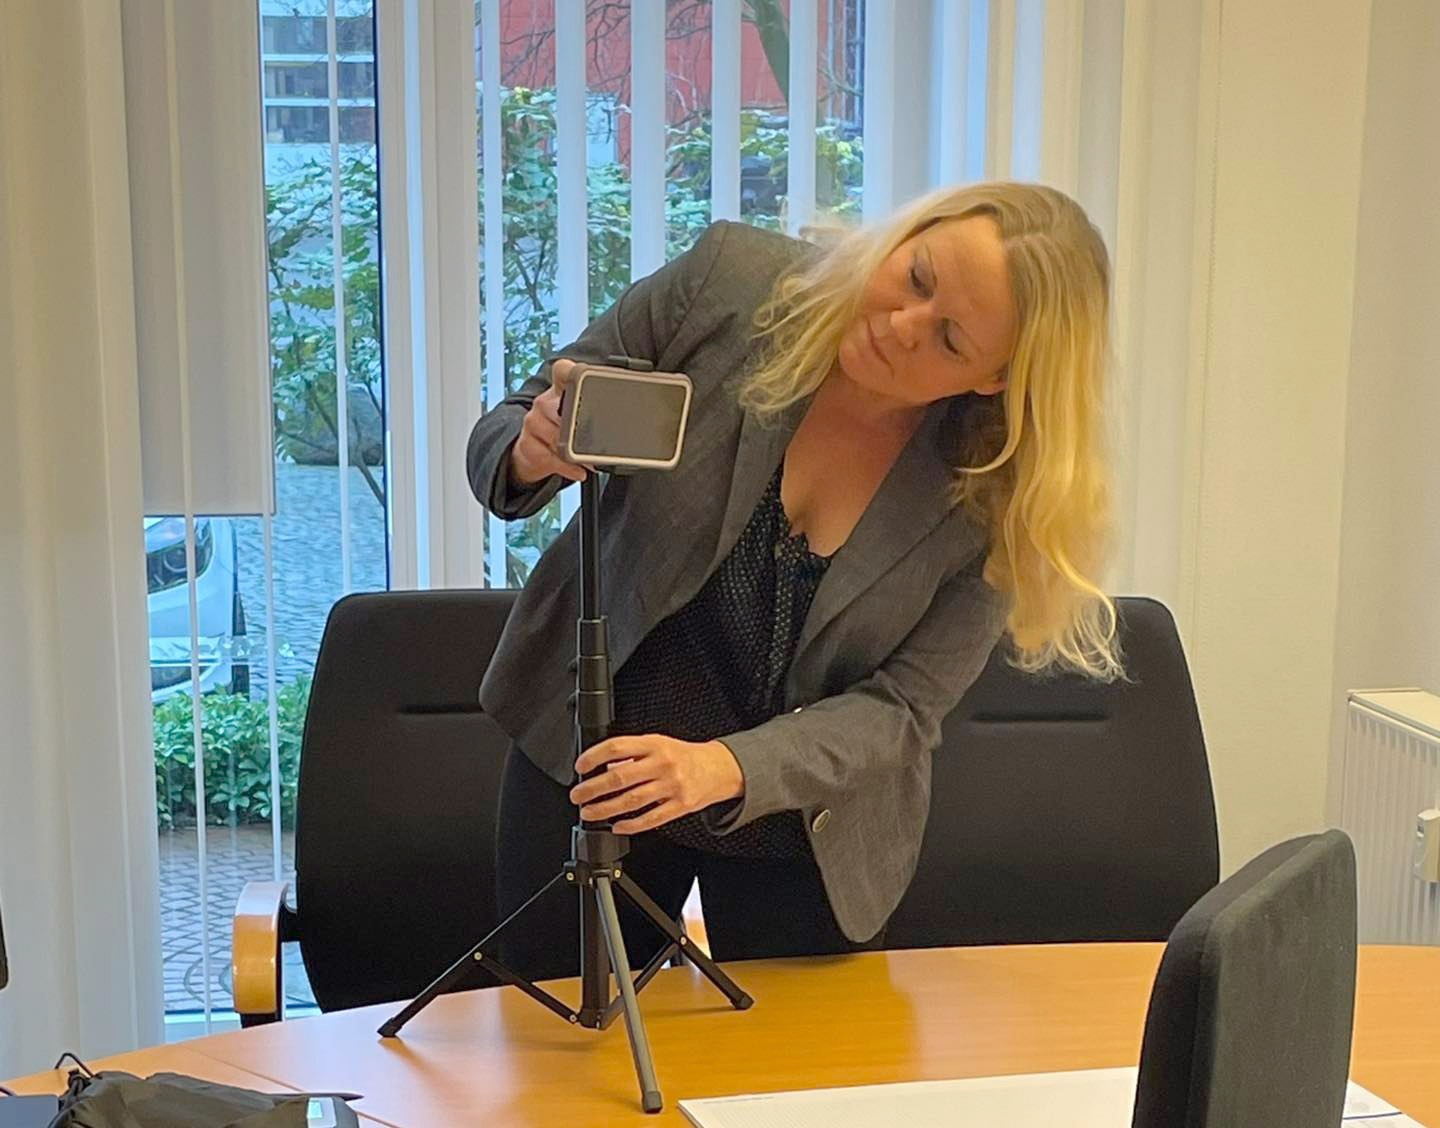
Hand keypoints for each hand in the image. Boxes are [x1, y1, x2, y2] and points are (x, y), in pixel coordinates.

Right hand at [510, 358, 587, 485]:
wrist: (534, 453)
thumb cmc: (563, 431)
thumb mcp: (579, 416)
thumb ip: (597, 409)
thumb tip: (633, 413)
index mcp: (560, 389)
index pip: (562, 370)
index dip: (571, 372)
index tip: (582, 379)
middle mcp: (545, 402)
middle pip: (561, 407)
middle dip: (580, 426)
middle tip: (594, 436)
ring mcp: (534, 422)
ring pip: (557, 436)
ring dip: (576, 452)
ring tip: (589, 459)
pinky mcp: (527, 444)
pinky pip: (550, 457)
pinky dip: (568, 467)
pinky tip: (578, 470)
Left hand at [570, 735, 744, 834]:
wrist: (719, 768)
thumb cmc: (684, 756)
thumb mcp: (658, 744)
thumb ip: (633, 753)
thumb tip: (604, 767)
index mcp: (654, 744)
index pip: (616, 748)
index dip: (594, 757)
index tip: (580, 767)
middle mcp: (662, 764)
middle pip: (619, 777)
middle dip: (592, 788)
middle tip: (577, 795)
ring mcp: (671, 786)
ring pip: (631, 800)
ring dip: (605, 808)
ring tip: (589, 812)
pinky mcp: (680, 805)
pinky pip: (651, 819)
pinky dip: (631, 825)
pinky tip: (617, 826)